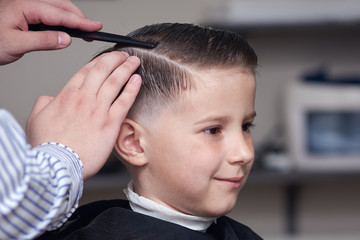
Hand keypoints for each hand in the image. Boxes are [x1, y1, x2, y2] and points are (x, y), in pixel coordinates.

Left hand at [0, 0, 101, 64]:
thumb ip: (43, 41)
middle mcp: (27, 3)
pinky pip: (48, 14)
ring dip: (71, 18)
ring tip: (83, 30)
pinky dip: (61, 20)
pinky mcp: (25, 14)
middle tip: (94, 30)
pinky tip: (65, 28)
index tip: (96, 27)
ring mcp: (26, 7)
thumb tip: (66, 39)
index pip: (60, 14)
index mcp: (25, 7)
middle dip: (80, 18)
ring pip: (56, 9)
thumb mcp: (16, 44)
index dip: (81, 22)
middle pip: (62, 6)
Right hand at [26, 52, 140, 180]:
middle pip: (103, 70)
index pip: (86, 71)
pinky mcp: (110, 123)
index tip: (107, 57)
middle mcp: (84, 98)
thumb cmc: (47, 146)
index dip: (99, 61)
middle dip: (115, 59)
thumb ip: (44, 104)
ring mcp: (98, 109)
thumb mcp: (36, 119)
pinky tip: (138, 80)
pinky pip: (124, 101)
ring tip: (134, 61)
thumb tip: (49, 98)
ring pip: (115, 81)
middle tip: (124, 54)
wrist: (57, 164)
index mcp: (66, 95)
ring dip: (126, 68)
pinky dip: (132, 88)